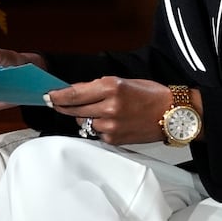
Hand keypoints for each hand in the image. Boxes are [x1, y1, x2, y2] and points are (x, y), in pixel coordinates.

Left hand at [49, 76, 172, 144]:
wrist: (174, 115)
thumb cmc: (151, 94)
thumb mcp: (124, 81)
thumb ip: (99, 87)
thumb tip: (76, 91)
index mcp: (111, 87)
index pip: (74, 93)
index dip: (57, 95)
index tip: (47, 95)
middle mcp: (109, 106)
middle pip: (74, 109)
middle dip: (63, 106)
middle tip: (55, 102)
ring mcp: (111, 125)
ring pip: (83, 121)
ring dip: (83, 115)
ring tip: (96, 110)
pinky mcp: (114, 139)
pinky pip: (96, 132)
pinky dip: (97, 126)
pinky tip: (109, 121)